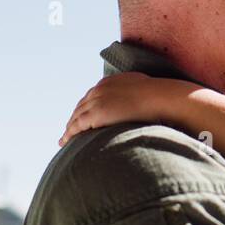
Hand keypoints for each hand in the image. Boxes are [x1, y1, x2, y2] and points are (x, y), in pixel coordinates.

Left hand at [59, 72, 173, 146]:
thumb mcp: (143, 90)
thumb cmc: (159, 97)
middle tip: (69, 130)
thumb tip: (143, 104)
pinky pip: (77, 126)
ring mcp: (96, 100)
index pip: (91, 96)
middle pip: (81, 106)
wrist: (159, 98)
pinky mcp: (96, 113)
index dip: (85, 108)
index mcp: (108, 83)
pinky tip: (65, 141)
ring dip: (69, 128)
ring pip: (76, 116)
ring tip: (65, 139)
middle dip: (74, 118)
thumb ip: (136, 95)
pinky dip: (69, 134)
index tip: (81, 117)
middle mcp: (99, 90)